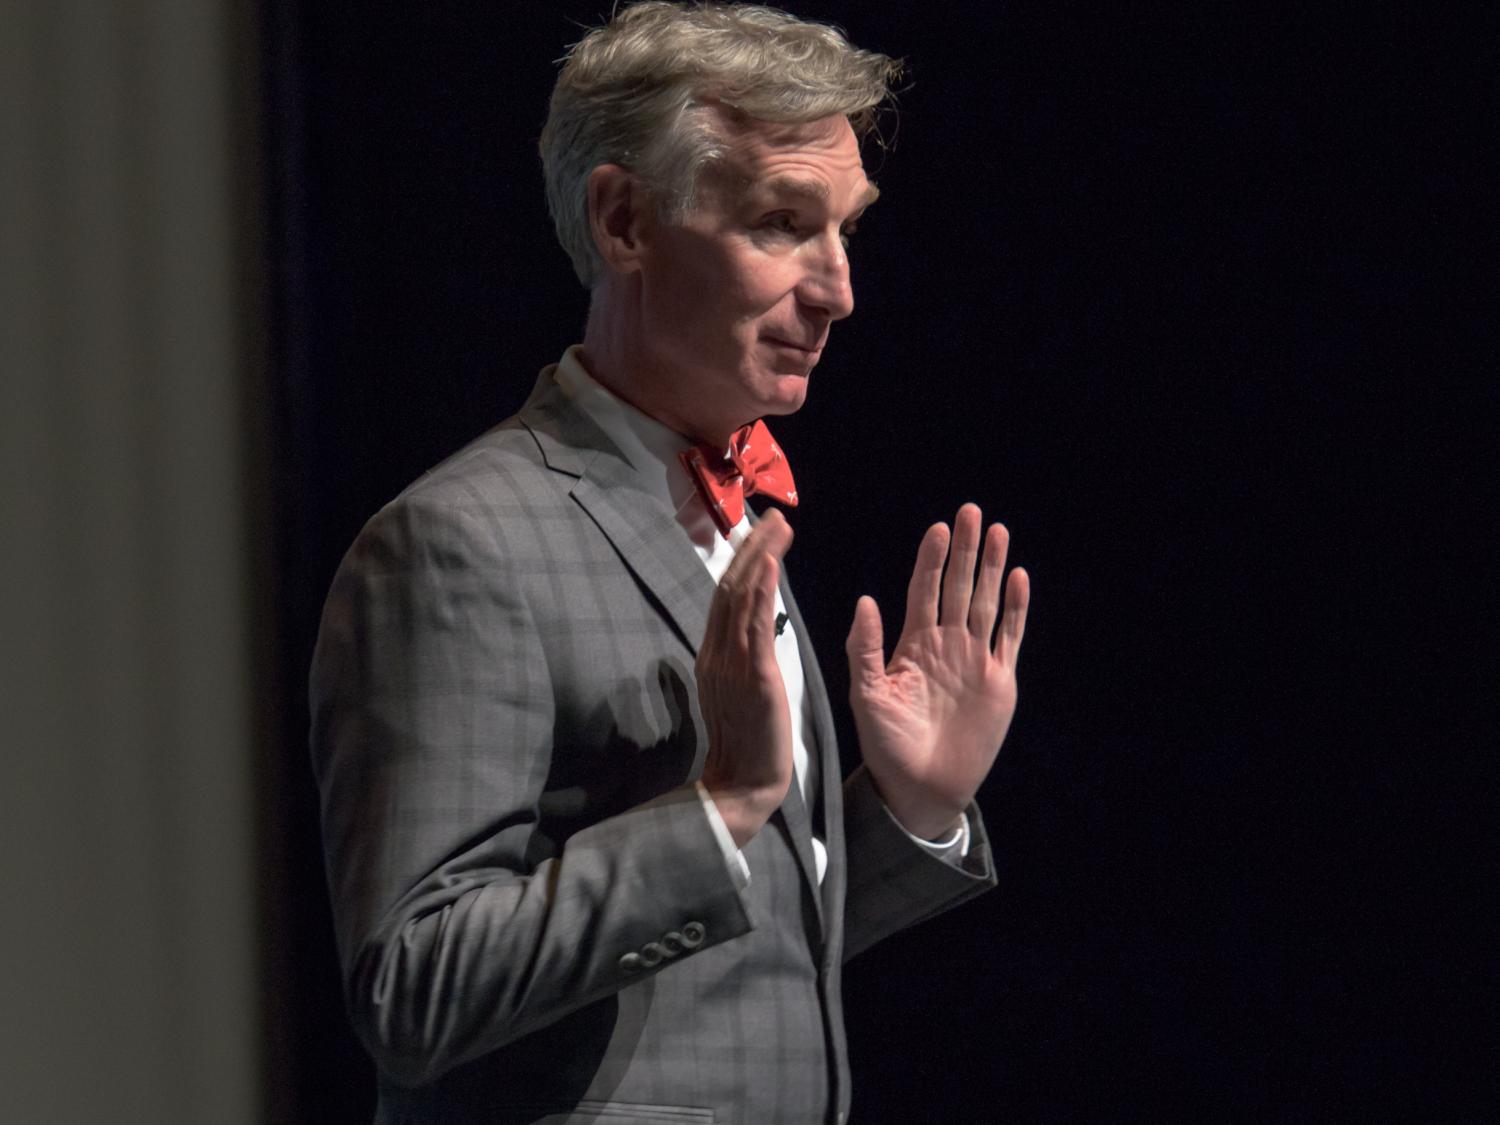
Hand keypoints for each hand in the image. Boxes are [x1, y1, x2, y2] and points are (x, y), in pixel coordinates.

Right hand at [697, 510, 795, 847]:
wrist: (743, 783)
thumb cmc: (747, 743)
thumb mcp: (735, 692)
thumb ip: (734, 660)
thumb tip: (740, 636)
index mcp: (713, 655)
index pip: (726, 597)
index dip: (743, 561)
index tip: (761, 533)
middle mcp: (717, 652)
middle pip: (730, 586)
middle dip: (752, 547)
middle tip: (773, 515)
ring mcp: (732, 662)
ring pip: (741, 596)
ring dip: (761, 556)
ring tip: (779, 525)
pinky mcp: (754, 676)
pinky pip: (754, 625)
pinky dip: (761, 591)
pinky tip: (770, 564)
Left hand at [845, 504, 1029, 839]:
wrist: (920, 787)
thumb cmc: (886, 745)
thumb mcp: (868, 694)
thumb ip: (865, 648)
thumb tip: (864, 600)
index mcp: (913, 645)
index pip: (924, 590)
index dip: (932, 559)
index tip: (939, 528)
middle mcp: (946, 645)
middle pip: (958, 587)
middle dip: (966, 550)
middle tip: (972, 512)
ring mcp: (975, 660)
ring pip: (986, 602)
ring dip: (993, 568)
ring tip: (999, 531)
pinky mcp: (999, 681)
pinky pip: (1009, 636)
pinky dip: (1015, 608)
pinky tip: (1018, 578)